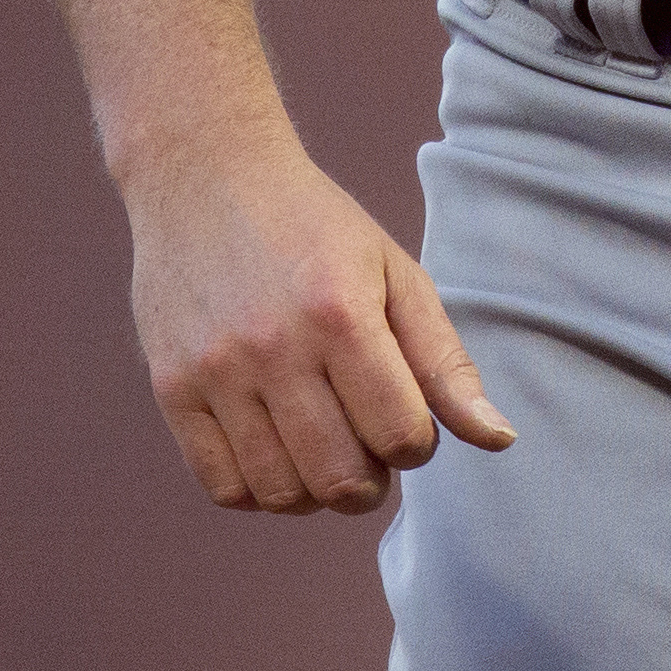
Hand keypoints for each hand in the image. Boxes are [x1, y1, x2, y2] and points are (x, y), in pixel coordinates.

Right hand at [123, 137, 510, 511]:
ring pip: (280, 494)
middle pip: (341, 479)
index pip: (401, 437)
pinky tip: (276, 451)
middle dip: (373, 481)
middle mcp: (274, 347)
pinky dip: (258, 491)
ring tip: (323, 449)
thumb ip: (446, 363)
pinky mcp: (171, 387)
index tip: (406, 420)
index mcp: (342, 314)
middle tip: (369, 447)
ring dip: (316, 491)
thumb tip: (499, 439)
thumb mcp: (396, 275)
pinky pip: (222, 487)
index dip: (417, 446)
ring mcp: (215, 371)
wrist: (206, 177)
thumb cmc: (317, 228)